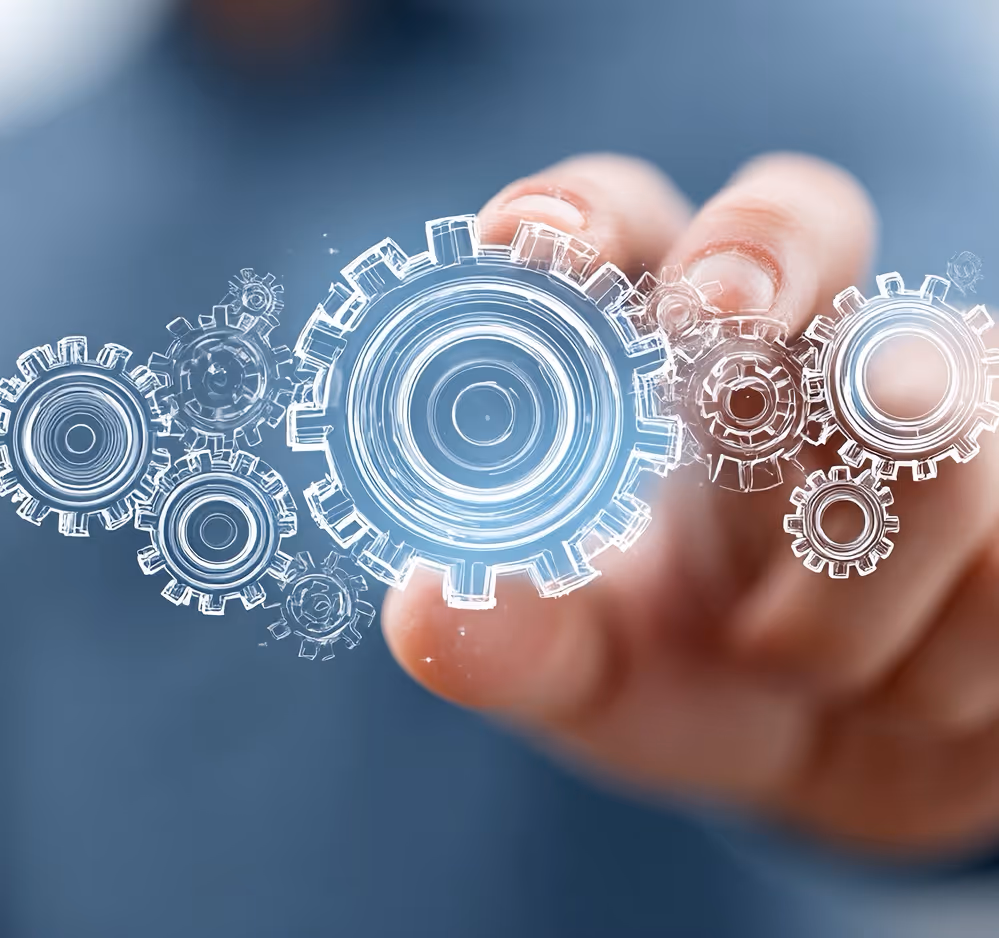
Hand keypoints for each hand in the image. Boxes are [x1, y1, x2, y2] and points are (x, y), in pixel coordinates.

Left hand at [382, 152, 998, 857]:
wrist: (849, 758)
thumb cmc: (698, 683)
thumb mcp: (595, 672)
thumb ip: (516, 642)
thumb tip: (422, 611)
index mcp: (664, 373)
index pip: (620, 236)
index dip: (578, 218)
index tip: (526, 244)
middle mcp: (796, 357)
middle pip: (800, 220)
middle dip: (762, 256)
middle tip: (723, 322)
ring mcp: (939, 406)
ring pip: (936, 426)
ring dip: (849, 600)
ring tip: (794, 669)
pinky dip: (944, 668)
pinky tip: (908, 691)